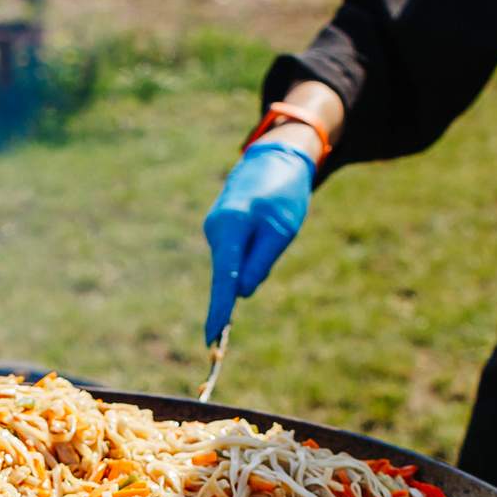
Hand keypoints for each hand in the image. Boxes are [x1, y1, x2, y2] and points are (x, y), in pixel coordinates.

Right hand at [202, 142, 314, 345]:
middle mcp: (216, 230)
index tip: (212, 337)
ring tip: (273, 227)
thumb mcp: (281, 231)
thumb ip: (260, 262)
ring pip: (233, 265)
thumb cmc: (283, 194)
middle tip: (254, 280)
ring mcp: (215, 229)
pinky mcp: (220, 230)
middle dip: (239, 288)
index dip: (219, 310)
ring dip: (252, 262)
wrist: (274, 159)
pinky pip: (234, 256)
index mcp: (232, 228)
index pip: (224, 278)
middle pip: (227, 274)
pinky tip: (264, 229)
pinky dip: (247, 256)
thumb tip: (241, 292)